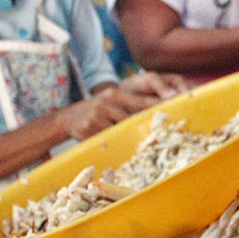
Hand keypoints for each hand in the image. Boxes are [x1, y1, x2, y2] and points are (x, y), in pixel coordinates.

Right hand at [55, 72, 186, 139]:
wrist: (68, 118)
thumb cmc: (97, 111)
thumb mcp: (111, 102)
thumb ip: (129, 106)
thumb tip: (154, 116)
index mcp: (115, 94)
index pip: (139, 102)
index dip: (154, 107)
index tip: (170, 110)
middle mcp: (106, 102)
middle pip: (131, 118)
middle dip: (141, 127)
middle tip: (157, 134)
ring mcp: (97, 114)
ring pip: (119, 130)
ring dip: (125, 137)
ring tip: (130, 141)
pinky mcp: (89, 127)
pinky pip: (107, 138)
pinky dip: (111, 142)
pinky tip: (112, 143)